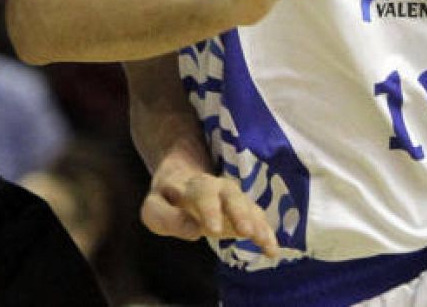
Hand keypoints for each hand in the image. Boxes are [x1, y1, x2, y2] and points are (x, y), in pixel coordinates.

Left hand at [141, 156, 279, 256]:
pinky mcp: (243, 212)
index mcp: (191, 185)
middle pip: (231, 193)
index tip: (213, 231)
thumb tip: (193, 231)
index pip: (202, 191)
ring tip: (264, 241)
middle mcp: (216, 187)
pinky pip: (258, 219)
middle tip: (246, 231)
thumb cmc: (168, 198)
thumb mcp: (153, 208)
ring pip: (247, 204)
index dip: (209, 209)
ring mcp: (231, 198)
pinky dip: (266, 233)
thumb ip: (166, 218)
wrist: (185, 175)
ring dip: (256, 222)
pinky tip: (272, 251)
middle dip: (239, 212)